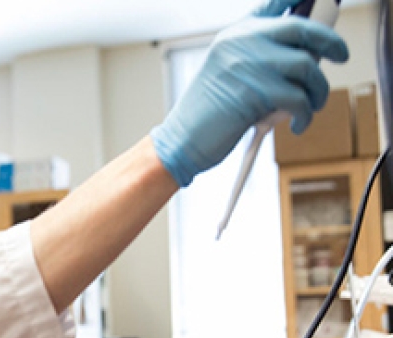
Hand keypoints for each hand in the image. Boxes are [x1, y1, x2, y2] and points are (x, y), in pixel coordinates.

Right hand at [150, 0, 348, 186]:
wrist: (182, 138)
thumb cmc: (208, 112)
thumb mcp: (229, 72)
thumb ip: (261, 57)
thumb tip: (309, 53)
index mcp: (234, 34)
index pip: (274, 4)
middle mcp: (240, 41)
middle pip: (301, 28)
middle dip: (330, 41)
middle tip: (341, 55)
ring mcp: (247, 64)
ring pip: (306, 67)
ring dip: (318, 90)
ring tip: (310, 106)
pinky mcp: (255, 92)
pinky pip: (299, 98)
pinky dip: (305, 114)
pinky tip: (297, 123)